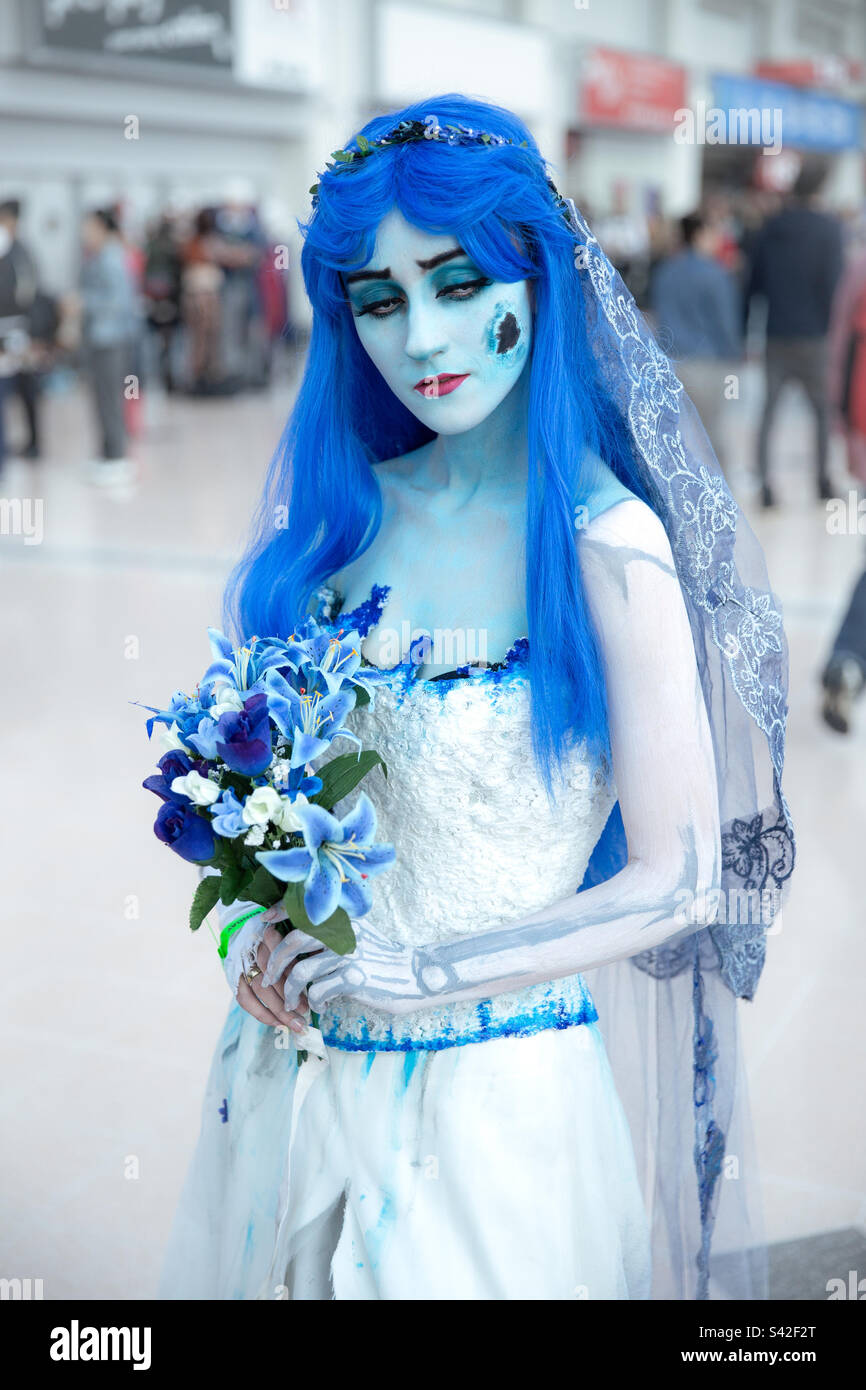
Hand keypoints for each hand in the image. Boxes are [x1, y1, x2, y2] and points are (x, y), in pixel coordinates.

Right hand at [227, 907, 310, 1031]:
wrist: (244, 924)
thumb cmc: (277, 931)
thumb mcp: (291, 930)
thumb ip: (302, 946)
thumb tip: (319, 967)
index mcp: (268, 933)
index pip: (282, 957)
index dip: (295, 976)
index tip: (310, 993)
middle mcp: (252, 948)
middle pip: (271, 976)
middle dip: (289, 999)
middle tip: (306, 1015)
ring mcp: (240, 963)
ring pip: (259, 989)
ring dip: (277, 1010)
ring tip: (295, 1023)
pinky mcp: (232, 975)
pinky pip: (244, 999)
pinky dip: (260, 1013)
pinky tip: (276, 1023)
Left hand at [262, 916, 425, 1016]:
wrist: (412, 975)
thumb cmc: (381, 957)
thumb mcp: (358, 933)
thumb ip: (332, 930)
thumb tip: (293, 935)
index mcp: (341, 918)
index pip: (301, 909)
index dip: (278, 913)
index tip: (264, 923)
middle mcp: (342, 932)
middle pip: (292, 942)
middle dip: (275, 963)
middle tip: (269, 978)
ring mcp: (347, 955)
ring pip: (300, 972)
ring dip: (290, 991)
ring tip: (292, 1002)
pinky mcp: (352, 979)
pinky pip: (317, 992)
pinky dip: (313, 1003)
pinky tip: (320, 1007)